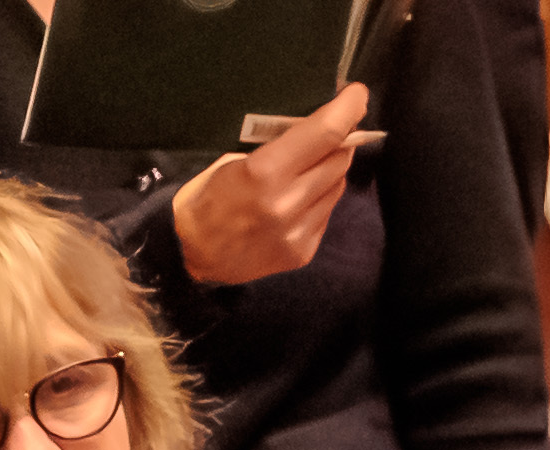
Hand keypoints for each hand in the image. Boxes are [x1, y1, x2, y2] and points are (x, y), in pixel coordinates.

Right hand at [171, 85, 364, 289]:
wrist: (191, 255)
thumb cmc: (204, 197)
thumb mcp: (229, 161)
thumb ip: (274, 149)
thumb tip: (310, 130)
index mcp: (263, 173)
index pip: (321, 135)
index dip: (345, 111)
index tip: (357, 94)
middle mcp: (288, 203)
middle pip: (337, 160)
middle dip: (343, 137)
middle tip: (342, 120)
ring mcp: (300, 231)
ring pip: (336, 187)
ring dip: (334, 166)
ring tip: (321, 153)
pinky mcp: (304, 251)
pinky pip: (327, 212)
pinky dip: (323, 194)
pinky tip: (307, 188)